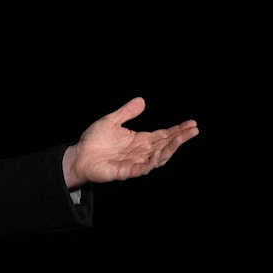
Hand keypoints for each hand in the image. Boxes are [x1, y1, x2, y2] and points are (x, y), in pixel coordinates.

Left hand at [62, 97, 198, 187]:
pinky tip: (158, 156)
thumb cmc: (94, 140)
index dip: (178, 130)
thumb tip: (142, 100)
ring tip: (180, 139)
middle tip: (193, 130)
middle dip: (180, 138)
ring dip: (170, 149)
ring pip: (158, 158)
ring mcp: (135, 162)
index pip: (163, 135)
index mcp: (140, 140)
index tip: (192, 123)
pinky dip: (150, 163)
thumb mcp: (111, 121)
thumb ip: (126, 112)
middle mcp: (141, 152)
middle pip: (165, 145)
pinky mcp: (125, 172)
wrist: (78, 156)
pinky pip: (140, 169)